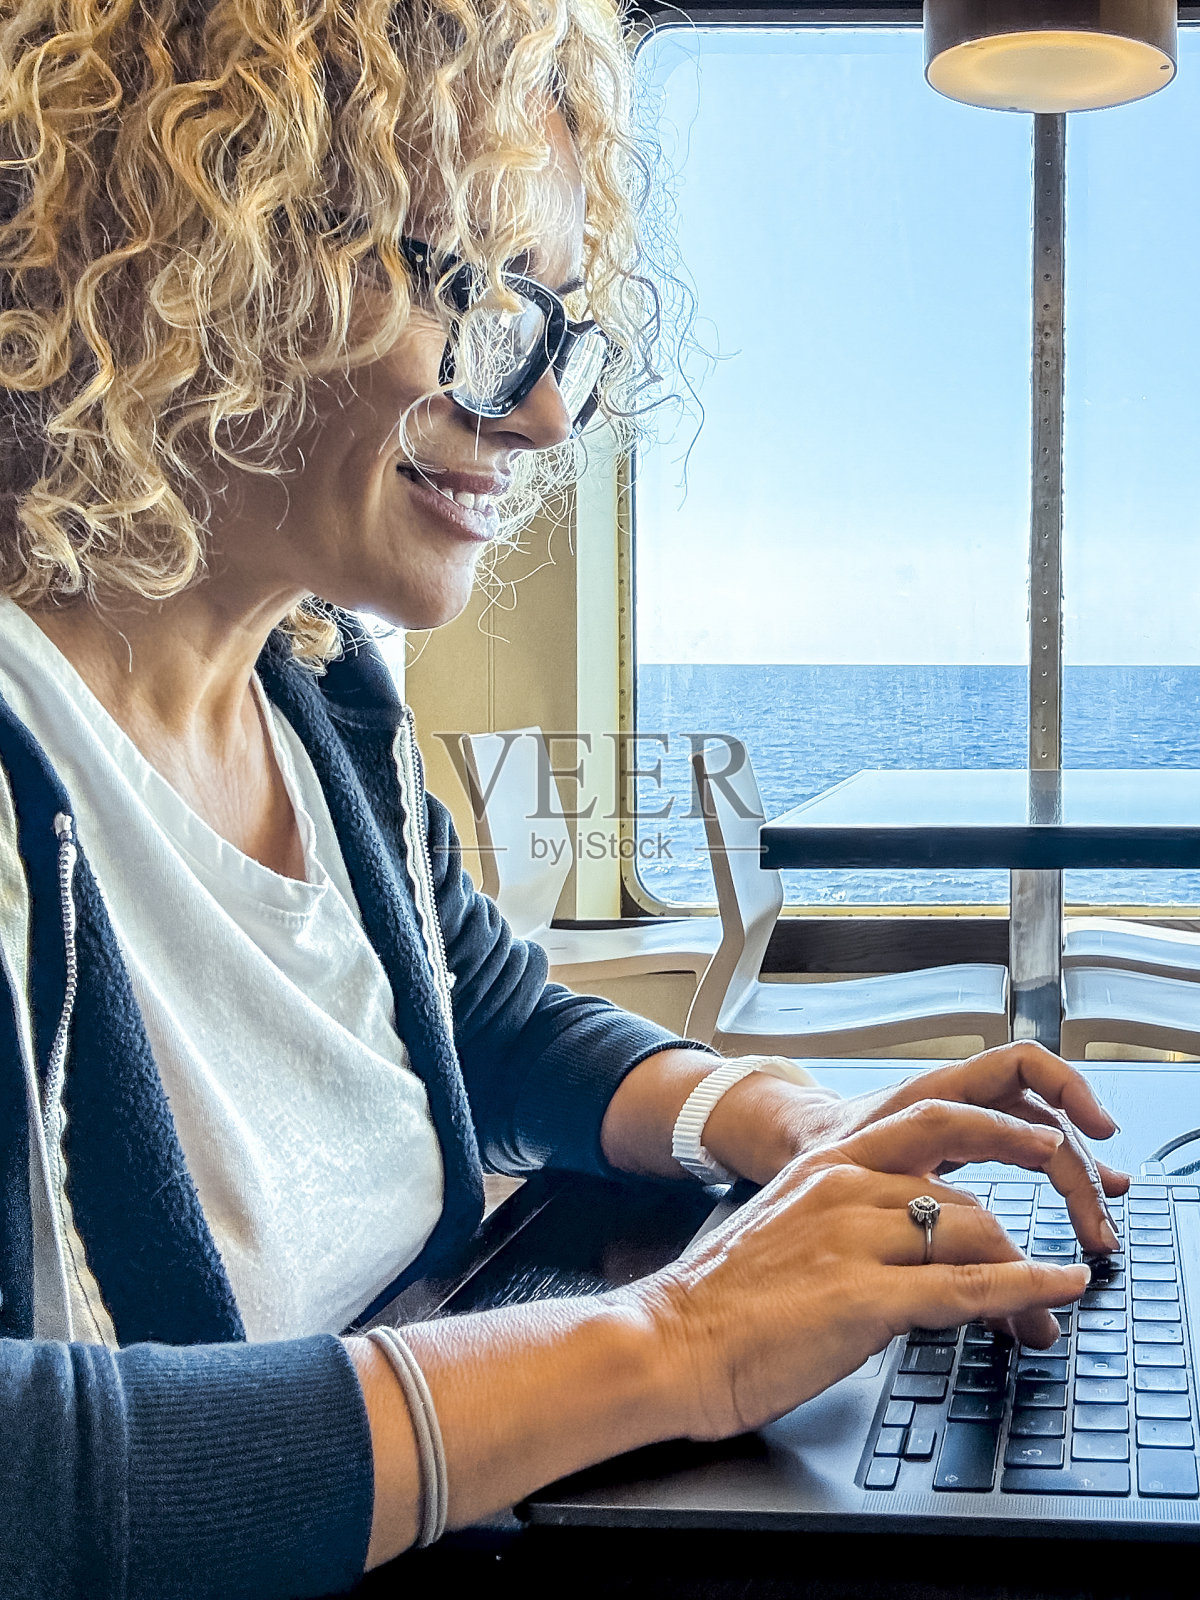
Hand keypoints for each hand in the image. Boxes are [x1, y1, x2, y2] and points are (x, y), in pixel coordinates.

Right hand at [637, 1101, 1088, 1442]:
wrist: (669, 1340)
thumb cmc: (721, 1301)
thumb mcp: (788, 1231)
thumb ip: (848, 1220)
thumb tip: (913, 1246)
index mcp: (824, 1164)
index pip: (928, 1123)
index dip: (995, 1129)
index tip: (1039, 1139)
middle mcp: (843, 1185)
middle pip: (964, 1176)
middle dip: (1029, 1189)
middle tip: (1075, 1204)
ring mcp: (854, 1238)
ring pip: (972, 1233)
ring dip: (1026, 1274)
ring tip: (1048, 1309)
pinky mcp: (863, 1296)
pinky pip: (966, 1288)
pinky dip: (1025, 1292)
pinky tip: (1053, 1295)